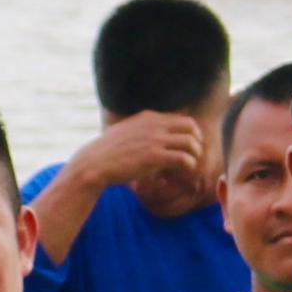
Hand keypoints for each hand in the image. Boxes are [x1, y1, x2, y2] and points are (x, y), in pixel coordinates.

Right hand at [67, 109, 211, 215]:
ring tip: (188, 167)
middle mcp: (154, 124)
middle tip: (192, 156)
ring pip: (191, 143)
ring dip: (194, 156)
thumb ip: (142, 128)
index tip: (187, 148)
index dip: (190, 134)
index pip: (182, 119)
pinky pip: (185, 159)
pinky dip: (189, 168)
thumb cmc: (109, 152)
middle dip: (197, 142)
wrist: (94, 163)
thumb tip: (153, 131)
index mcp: (149, 117)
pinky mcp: (155, 156)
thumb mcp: (127, 131)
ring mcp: (155, 139)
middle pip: (192, 126)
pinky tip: (181, 174)